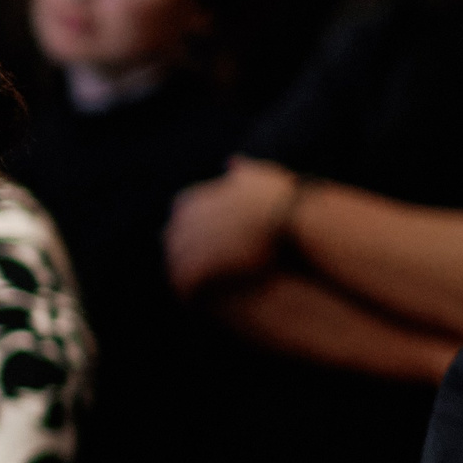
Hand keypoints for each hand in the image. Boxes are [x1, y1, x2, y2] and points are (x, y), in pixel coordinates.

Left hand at [165, 158, 299, 296]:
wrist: (288, 221)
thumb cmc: (280, 198)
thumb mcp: (256, 175)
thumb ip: (239, 171)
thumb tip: (230, 161)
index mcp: (188, 202)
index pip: (180, 219)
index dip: (197, 231)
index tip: (210, 241)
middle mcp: (178, 224)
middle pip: (174, 244)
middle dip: (188, 253)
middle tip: (207, 268)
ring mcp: (183, 249)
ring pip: (177, 267)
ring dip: (188, 276)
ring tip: (205, 288)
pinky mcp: (192, 274)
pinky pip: (185, 289)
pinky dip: (192, 295)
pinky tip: (204, 302)